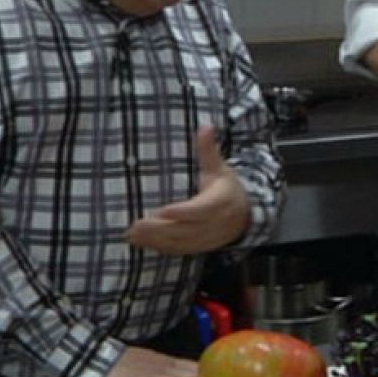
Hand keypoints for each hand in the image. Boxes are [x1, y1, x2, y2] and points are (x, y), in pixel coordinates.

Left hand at [126, 126, 249, 254]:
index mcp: (220, 202)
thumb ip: (209, 150)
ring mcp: (207, 238)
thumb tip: (206, 126)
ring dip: (156, 240)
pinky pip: (179, 250)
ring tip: (132, 234)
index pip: (201, 209)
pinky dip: (160, 248)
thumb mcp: (219, 168)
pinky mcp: (199, 247)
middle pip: (186, 229)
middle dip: (160, 229)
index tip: (163, 211)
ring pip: (181, 242)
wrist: (245, 215)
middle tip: (136, 224)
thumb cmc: (226, 188)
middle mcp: (215, 224)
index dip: (182, 212)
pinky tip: (141, 243)